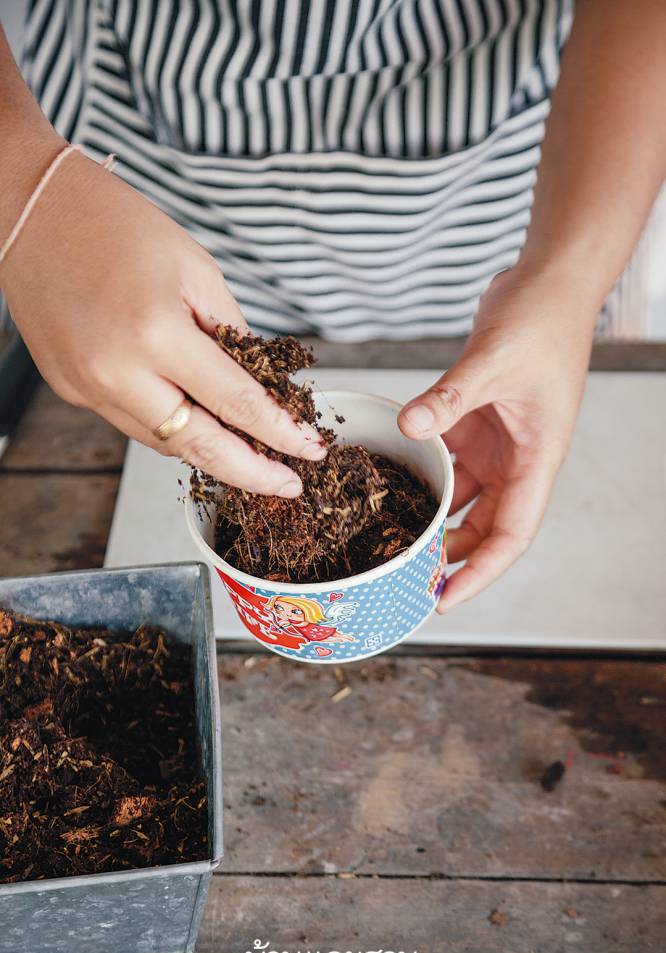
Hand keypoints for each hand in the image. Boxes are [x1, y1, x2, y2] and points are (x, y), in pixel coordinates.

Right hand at [0, 144, 325, 495]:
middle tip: (288, 486)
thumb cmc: (116, 224)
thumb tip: (262, 384)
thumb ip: (232, 334)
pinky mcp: (71, 389)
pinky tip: (200, 422)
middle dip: (251, 473)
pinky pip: (134, 423)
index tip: (309, 450)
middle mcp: (116, 372)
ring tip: (253, 456)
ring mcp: (87, 387)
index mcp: (156, 332)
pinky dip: (172, 426)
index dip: (280, 434)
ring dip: (212, 452)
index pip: (235, 403)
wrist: (32, 210)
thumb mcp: (196, 269)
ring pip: (164, 441)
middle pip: (199, 446)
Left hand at [398, 263, 596, 612]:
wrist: (549, 281)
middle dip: (450, 555)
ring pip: (463, 497)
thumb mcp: (493, 359)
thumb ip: (450, 396)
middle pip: (485, 526)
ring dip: (433, 518)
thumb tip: (410, 426)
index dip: (481, 571)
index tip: (445, 596)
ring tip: (393, 540)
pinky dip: (422, 472)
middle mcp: (518, 459)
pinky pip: (446, 459)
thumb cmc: (543, 319)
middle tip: (405, 575)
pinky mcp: (476, 422)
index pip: (512, 533)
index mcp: (537, 457)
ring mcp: (496, 442)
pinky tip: (390, 483)